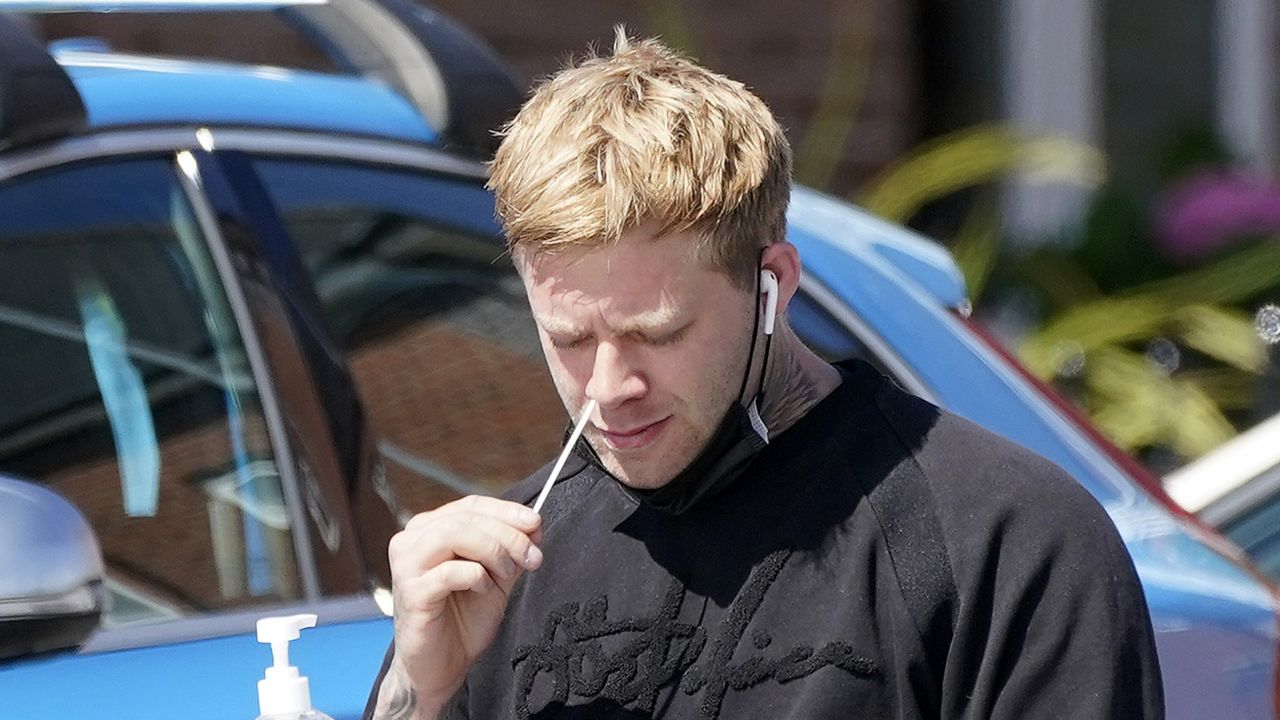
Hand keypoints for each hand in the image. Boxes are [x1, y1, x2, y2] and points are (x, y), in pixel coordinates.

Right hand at [385, 495, 543, 717]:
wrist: (442, 667)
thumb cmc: (464, 619)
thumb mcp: (497, 577)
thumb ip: (511, 550)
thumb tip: (535, 524)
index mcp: (430, 529)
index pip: (472, 505)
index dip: (507, 510)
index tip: (536, 523)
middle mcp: (411, 540)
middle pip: (466, 518)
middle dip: (508, 534)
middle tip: (532, 556)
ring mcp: (407, 565)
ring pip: (454, 534)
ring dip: (493, 550)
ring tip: (509, 573)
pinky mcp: (411, 592)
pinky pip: (450, 571)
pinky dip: (477, 577)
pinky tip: (485, 590)